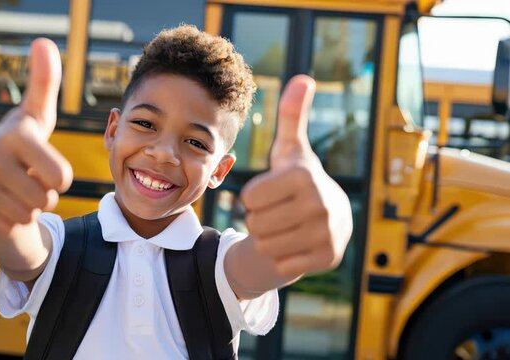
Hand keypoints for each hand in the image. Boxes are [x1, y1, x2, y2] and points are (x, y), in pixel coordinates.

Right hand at [0, 39, 72, 236]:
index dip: (60, 178)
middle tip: (27, 180)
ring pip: (30, 213)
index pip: (61, 178)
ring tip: (13, 189)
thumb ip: (44, 83)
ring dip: (28, 207)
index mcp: (14, 136)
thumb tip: (43, 42)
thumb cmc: (18, 143)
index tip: (45, 166)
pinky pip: (11, 225)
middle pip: (47, 198)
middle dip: (44, 194)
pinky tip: (0, 202)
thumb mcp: (35, 116)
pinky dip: (11, 219)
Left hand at [240, 75, 351, 279]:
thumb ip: (291, 115)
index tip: (270, 192)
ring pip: (265, 244)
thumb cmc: (298, 180)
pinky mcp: (328, 258)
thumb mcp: (290, 150)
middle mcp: (320, 205)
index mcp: (304, 177)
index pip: (249, 197)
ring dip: (267, 238)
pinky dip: (281, 257)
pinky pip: (280, 264)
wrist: (331, 220)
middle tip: (277, 211)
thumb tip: (303, 77)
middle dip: (258, 218)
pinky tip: (294, 244)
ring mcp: (326, 234)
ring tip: (284, 226)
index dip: (252, 197)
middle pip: (254, 223)